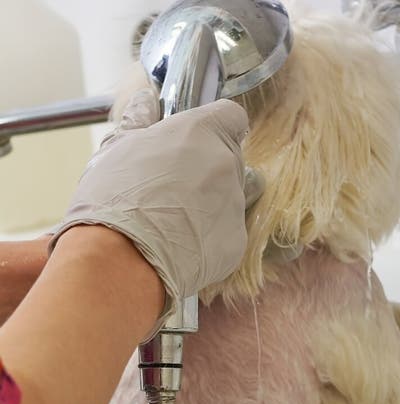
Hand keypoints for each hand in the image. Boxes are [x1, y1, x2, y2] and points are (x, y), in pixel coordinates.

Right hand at [51, 89, 253, 313]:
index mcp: (202, 132)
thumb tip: (147, 100)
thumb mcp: (117, 150)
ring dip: (213, 205)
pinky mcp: (236, 243)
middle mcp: (227, 165)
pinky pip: (228, 235)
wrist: (123, 259)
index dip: (217, 128)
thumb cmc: (114, 198)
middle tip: (173, 188)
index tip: (199, 140)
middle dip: (209, 170)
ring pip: (232, 199)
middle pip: (231, 160)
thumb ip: (138, 122)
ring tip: (177, 222)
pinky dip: (210, 240)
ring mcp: (236, 206)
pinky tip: (183, 248)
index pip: (231, 117)